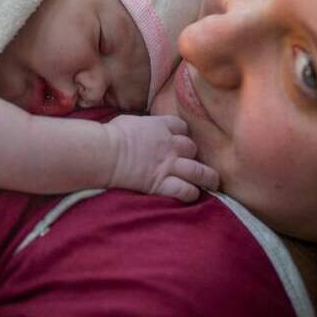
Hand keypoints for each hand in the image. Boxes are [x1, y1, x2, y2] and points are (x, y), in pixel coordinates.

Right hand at [103, 115, 218, 201]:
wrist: (104, 153)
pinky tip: (191, 195)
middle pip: (192, 148)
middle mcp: (170, 145)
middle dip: (193, 156)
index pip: (182, 128)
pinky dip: (191, 193)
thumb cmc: (110, 136)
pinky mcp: (162, 183)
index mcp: (160, 126)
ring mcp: (168, 165)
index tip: (180, 142)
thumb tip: (141, 127)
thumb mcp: (129, 121)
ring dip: (207, 178)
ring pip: (199, 171)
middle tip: (193, 164)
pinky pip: (186, 190)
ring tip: (211, 183)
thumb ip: (143, 124)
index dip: (183, 135)